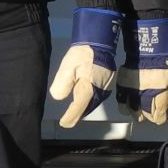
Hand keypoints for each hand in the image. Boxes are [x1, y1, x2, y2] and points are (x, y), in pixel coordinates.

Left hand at [50, 8, 120, 128]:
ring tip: (74, 113)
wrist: (99, 43)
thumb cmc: (82, 55)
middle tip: (67, 121)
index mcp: (88, 90)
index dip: (70, 118)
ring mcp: (105, 90)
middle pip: (86, 109)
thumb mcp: (68, 68)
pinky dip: (89, 102)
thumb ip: (63, 84)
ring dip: (84, 109)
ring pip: (93, 104)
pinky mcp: (108, 85)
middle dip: (77, 115)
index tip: (63, 124)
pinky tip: (84, 101)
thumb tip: (59, 97)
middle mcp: (99, 93)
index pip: (77, 109)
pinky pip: (97, 98)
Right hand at [117, 17, 167, 125]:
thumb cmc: (165, 61)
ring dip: (133, 111)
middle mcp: (143, 94)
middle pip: (141, 115)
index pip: (158, 116)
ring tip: (136, 109)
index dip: (159, 118)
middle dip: (145, 116)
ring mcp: (131, 89)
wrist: (149, 46)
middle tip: (148, 114)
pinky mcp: (122, 82)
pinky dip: (124, 101)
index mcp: (159, 93)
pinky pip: (121, 98)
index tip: (160, 118)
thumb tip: (163, 104)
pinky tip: (127, 101)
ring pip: (128, 109)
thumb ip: (166, 93)